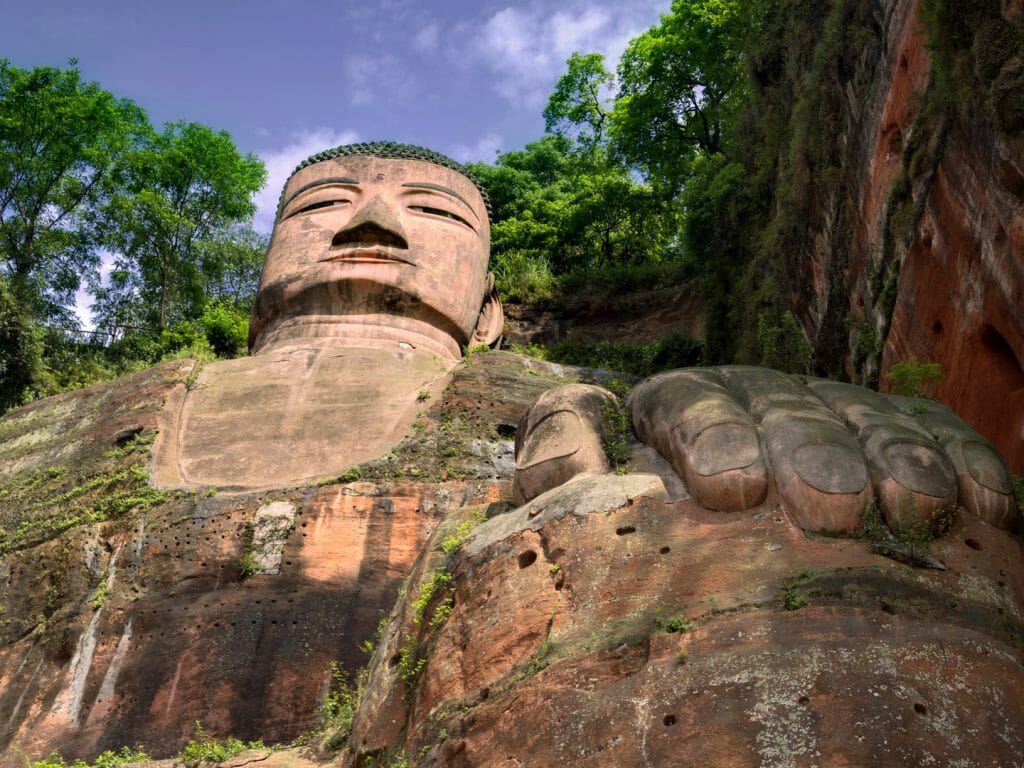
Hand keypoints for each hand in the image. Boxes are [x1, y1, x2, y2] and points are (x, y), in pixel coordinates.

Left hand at [513, 366, 1016, 534]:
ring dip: (891, 460)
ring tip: (912, 507)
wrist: (723, 548)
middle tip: (830, 503)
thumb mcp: (585, 503)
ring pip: (863, 420)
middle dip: (809, 449)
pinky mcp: (894, 436)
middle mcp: (755, 402)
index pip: (688, 402)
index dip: (711, 434)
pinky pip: (933, 436)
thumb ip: (565, 469)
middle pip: (784, 409)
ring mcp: (828, 415)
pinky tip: (982, 505)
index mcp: (678, 409)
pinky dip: (958, 464)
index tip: (732, 488)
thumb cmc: (644, 533)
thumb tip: (557, 465)